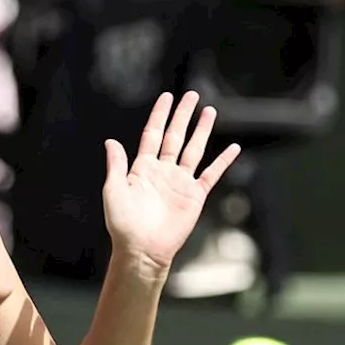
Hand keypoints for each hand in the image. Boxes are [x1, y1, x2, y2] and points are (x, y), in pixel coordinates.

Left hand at [102, 91, 240, 276]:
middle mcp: (163, 171)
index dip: (159, 115)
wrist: (142, 249)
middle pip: (175, 136)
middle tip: (191, 95)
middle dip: (183, 116)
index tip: (166, 97)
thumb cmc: (123, 224)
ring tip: (209, 111)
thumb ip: (116, 164)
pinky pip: (212, 174)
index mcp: (142, 168)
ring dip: (202, 131)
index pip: (152, 134)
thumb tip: (111, 141)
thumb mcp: (114, 190)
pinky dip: (223, 161)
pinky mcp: (195, 196)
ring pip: (194, 150)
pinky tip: (233, 148)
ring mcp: (180, 182)